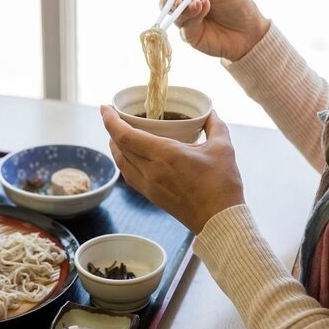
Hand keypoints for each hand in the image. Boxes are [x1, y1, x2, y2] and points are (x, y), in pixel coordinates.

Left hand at [101, 106, 244, 233]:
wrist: (219, 221)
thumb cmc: (222, 185)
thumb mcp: (223, 148)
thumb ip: (215, 126)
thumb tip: (210, 112)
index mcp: (164, 155)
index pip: (125, 135)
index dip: (110, 120)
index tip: (105, 107)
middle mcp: (150, 170)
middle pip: (118, 147)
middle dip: (111, 129)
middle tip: (113, 115)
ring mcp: (148, 185)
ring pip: (121, 162)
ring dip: (115, 146)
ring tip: (118, 133)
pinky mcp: (151, 196)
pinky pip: (128, 175)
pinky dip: (123, 161)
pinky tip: (129, 155)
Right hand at [160, 0, 269, 61]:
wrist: (249, 32)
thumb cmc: (238, 5)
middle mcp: (187, 5)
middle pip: (166, 0)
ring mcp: (188, 22)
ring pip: (172, 13)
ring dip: (182, 7)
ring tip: (198, 3)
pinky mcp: (190, 36)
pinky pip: (183, 26)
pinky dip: (192, 16)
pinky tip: (204, 9)